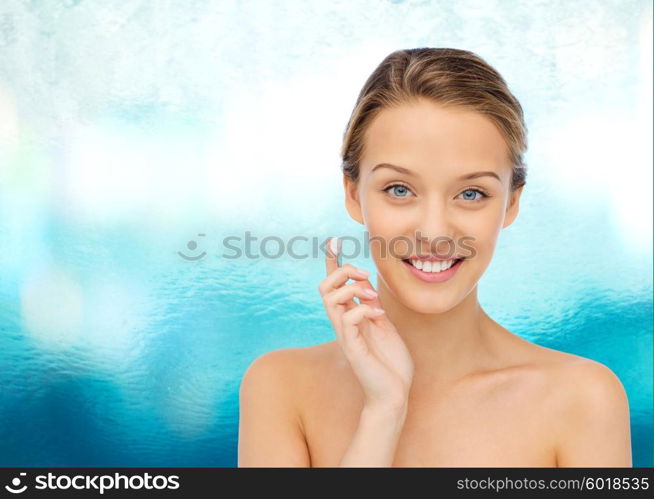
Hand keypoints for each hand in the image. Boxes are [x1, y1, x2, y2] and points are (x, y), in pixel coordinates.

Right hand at [318, 237, 413, 412]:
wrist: (395, 393)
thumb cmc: (391, 362)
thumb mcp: (383, 324)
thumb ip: (372, 304)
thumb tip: (364, 282)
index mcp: (350, 316)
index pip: (334, 285)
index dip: (332, 262)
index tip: (333, 241)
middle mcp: (343, 323)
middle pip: (324, 286)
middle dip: (341, 272)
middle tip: (364, 275)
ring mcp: (346, 335)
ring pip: (330, 299)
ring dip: (352, 289)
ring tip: (373, 297)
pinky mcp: (353, 347)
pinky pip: (348, 319)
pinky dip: (364, 310)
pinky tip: (380, 315)